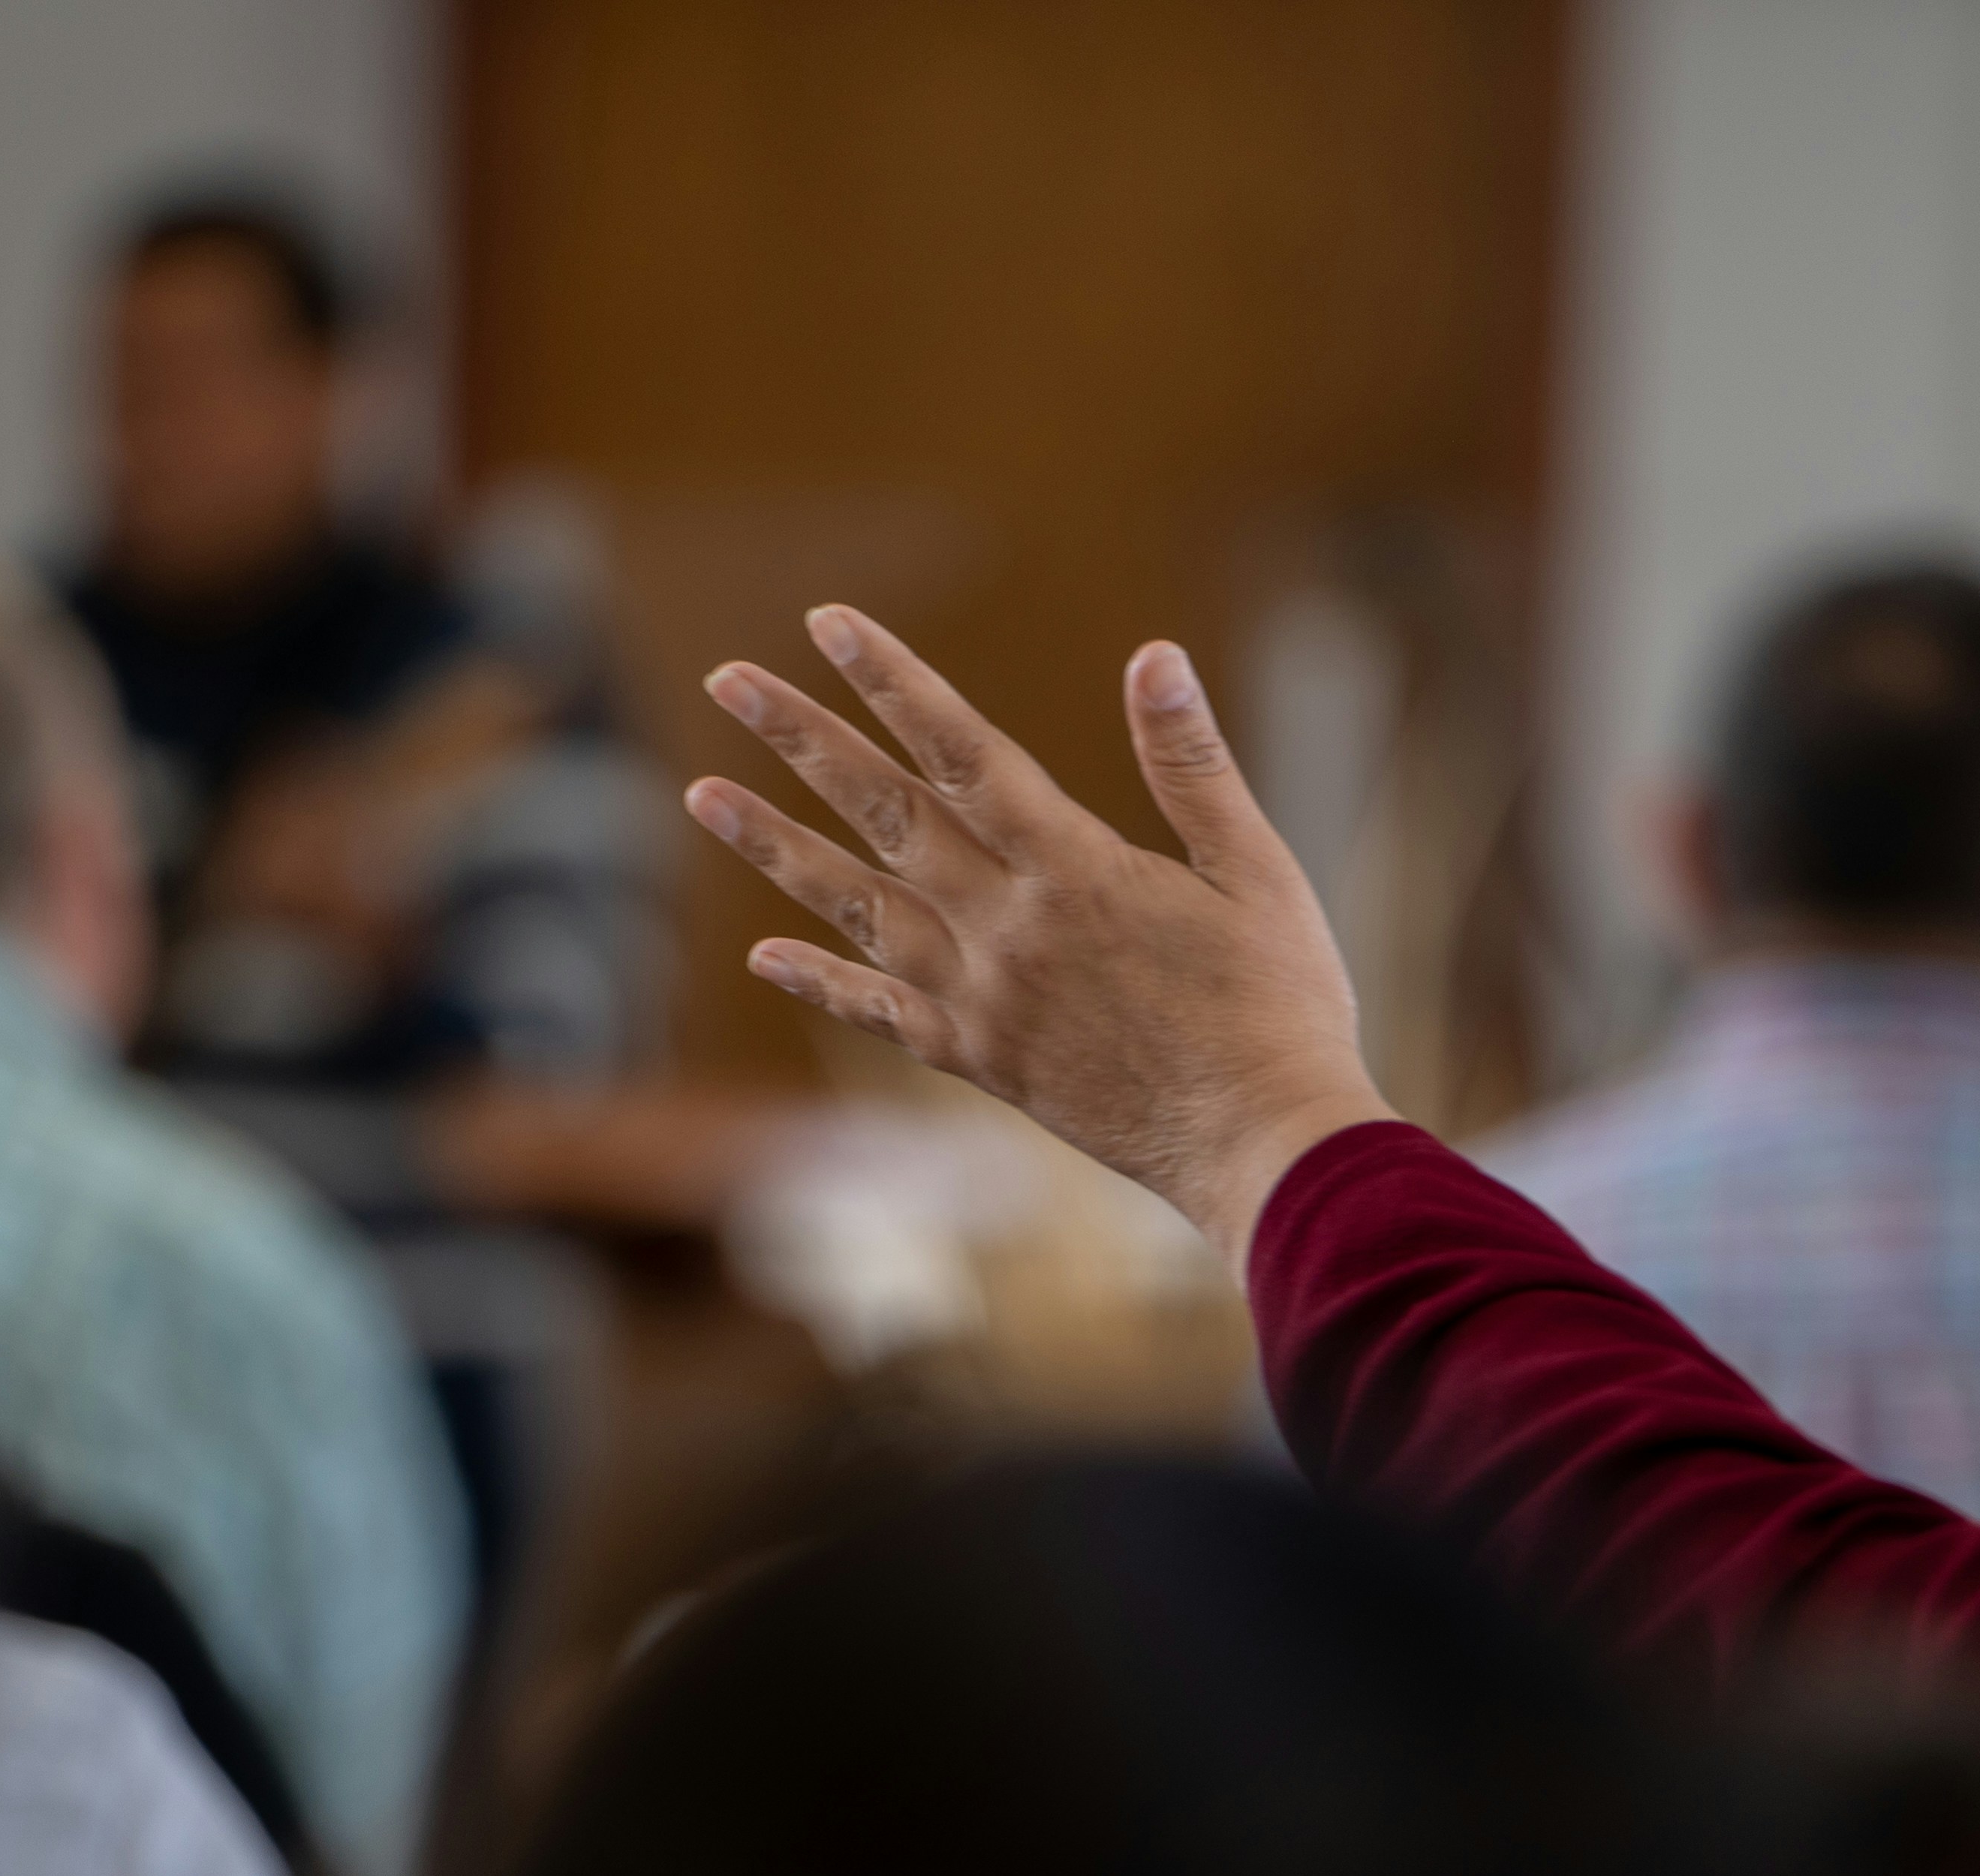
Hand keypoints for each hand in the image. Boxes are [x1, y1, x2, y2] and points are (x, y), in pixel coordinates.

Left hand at [683, 607, 1395, 1262]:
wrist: (1264, 1147)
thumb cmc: (1280, 1005)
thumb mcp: (1257, 870)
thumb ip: (1191, 765)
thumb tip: (1155, 655)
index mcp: (1075, 871)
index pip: (962, 751)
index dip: (892, 681)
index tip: (827, 624)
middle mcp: (1008, 931)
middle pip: (885, 814)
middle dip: (802, 738)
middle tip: (727, 679)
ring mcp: (984, 1001)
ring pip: (856, 908)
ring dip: (775, 846)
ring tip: (699, 794)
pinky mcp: (983, 1061)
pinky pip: (882, 1014)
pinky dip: (820, 982)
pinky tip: (764, 955)